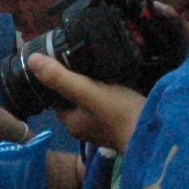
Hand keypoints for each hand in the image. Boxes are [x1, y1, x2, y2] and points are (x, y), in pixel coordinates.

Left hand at [27, 50, 143, 152]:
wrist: (156, 133)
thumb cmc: (119, 114)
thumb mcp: (88, 92)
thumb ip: (61, 78)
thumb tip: (32, 60)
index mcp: (71, 122)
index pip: (55, 97)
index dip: (55, 78)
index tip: (60, 57)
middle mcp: (84, 127)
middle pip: (73, 98)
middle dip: (75, 79)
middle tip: (80, 55)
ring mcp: (103, 126)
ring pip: (91, 100)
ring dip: (92, 84)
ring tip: (96, 62)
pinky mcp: (120, 121)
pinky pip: (107, 102)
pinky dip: (108, 90)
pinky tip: (114, 77)